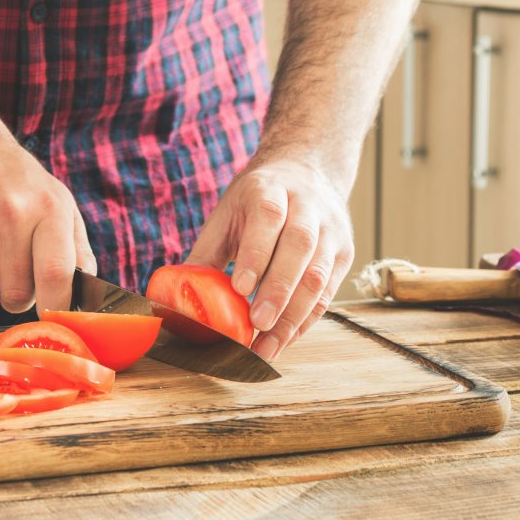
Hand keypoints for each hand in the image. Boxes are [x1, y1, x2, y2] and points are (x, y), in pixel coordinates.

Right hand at [0, 132, 97, 313]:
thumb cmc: (21, 184)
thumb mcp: (59, 203)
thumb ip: (78, 250)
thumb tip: (85, 297)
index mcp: (47, 209)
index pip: (55, 275)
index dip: (55, 306)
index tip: (51, 312)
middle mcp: (10, 214)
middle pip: (16, 294)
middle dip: (19, 298)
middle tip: (18, 278)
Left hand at [187, 156, 354, 359]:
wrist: (305, 172)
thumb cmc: (256, 200)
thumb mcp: (227, 214)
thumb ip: (205, 254)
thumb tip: (175, 296)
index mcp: (271, 189)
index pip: (269, 218)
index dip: (256, 253)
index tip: (240, 288)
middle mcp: (307, 206)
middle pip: (300, 246)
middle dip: (279, 289)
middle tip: (257, 324)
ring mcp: (331, 230)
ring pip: (319, 273)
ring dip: (294, 315)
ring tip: (269, 346)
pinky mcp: (344, 253)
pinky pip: (328, 291)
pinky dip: (306, 320)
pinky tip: (285, 339)